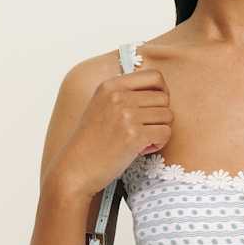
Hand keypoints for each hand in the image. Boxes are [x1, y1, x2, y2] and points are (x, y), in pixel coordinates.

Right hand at [50, 60, 173, 198]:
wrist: (76, 168)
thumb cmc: (91, 142)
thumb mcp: (101, 106)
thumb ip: (124, 94)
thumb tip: (159, 90)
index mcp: (110, 85)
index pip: (154, 76)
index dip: (162, 92)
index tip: (154, 107)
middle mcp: (118, 96)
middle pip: (164, 98)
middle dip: (160, 116)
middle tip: (144, 129)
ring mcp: (126, 115)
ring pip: (168, 116)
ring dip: (159, 131)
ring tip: (141, 140)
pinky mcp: (134, 135)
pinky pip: (165, 133)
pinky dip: (158, 144)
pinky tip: (141, 149)